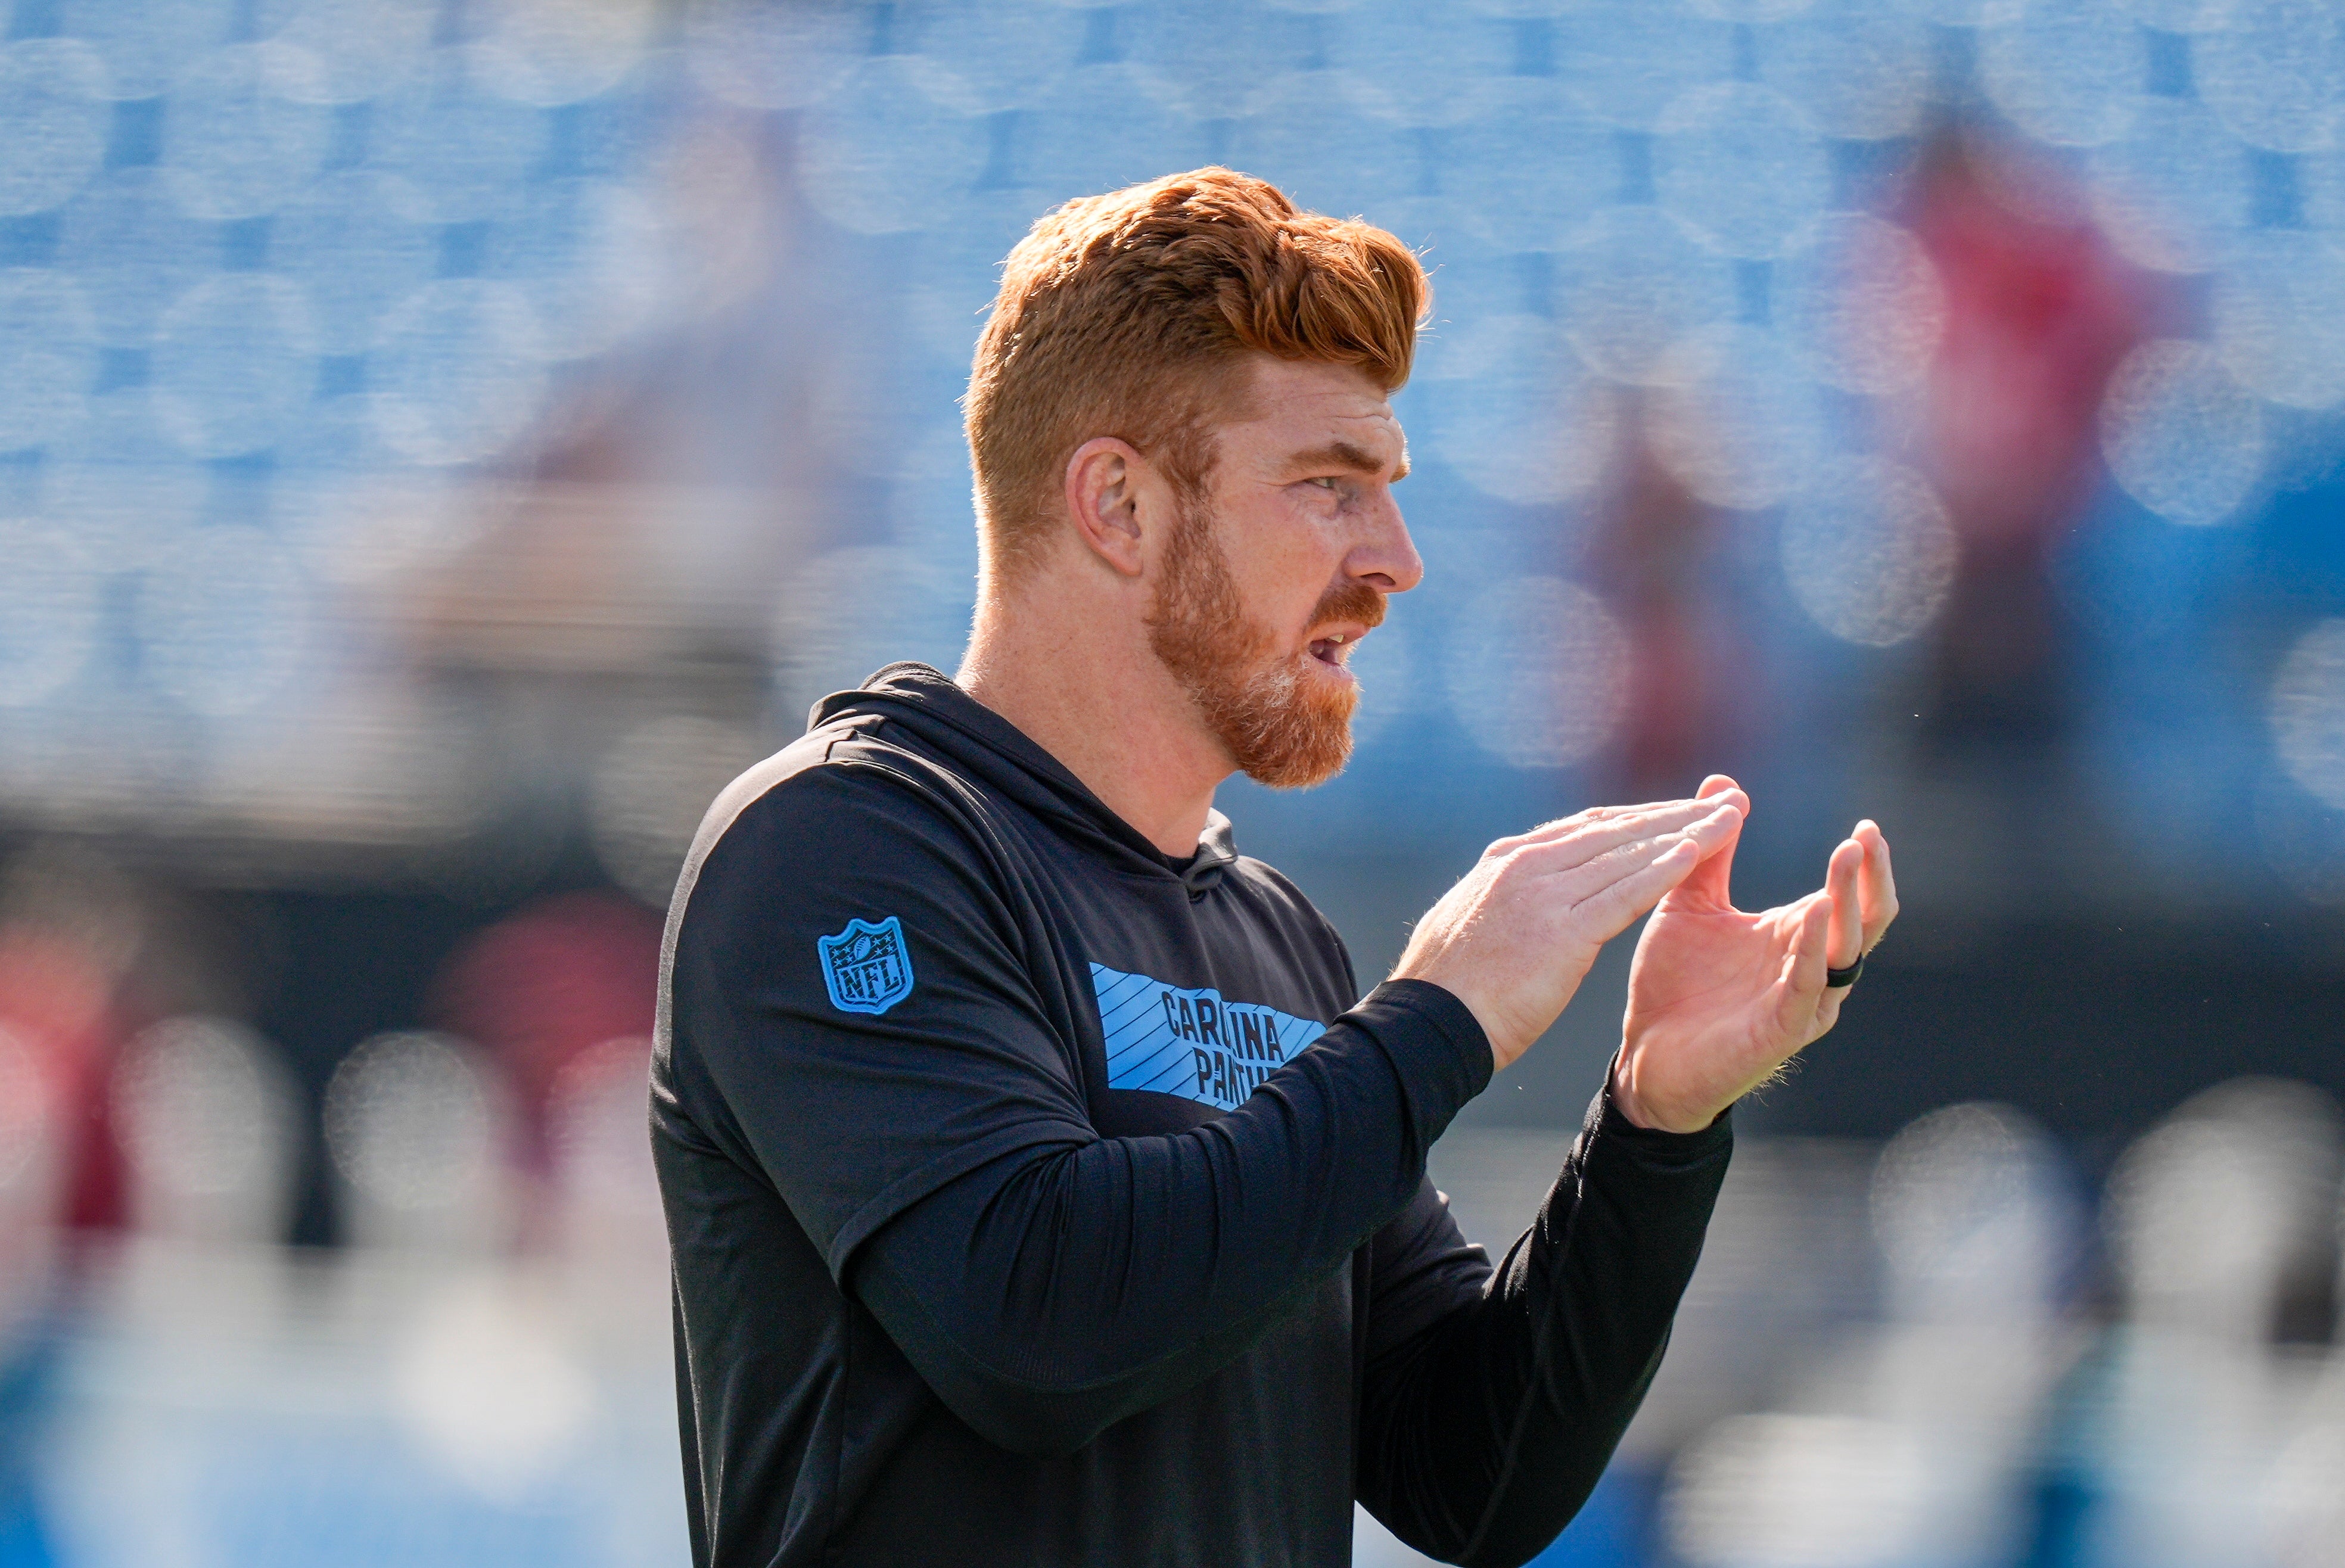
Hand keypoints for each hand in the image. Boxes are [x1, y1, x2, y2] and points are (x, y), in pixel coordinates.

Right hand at [1392, 792, 1747, 1071]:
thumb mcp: (1470, 925)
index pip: (1585, 829)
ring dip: (1686, 831)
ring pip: (1628, 852)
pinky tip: (1701, 854)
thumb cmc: (1446, 991)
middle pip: (1615, 828)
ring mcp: (1543, 894)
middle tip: (1723, 801)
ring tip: (1730, 819)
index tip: (1677, 813)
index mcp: (1505, 862)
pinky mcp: (1561, 930)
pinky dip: (1666, 868)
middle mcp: (1526, 865)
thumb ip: (1503, 902)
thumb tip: (1517, 901)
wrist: (1425, 1026)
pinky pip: (1626, 892)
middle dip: (1673, 813)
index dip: (1638, 819)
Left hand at [1612, 775, 1898, 1132]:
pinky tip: (1815, 911)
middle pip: (1864, 921)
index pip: (1851, 897)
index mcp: (1795, 937)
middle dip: (1869, 878)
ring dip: (1847, 903)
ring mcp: (1800, 1002)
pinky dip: (1815, 948)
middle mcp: (1809, 968)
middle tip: (1865, 836)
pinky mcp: (1780, 1030)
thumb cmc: (1675, 983)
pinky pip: (1808, 985)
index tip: (1867, 826)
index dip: (1865, 865)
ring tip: (1847, 858)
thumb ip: (1710, 852)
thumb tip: (1724, 784)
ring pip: (1845, 950)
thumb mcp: (1690, 903)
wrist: (1646, 1055)